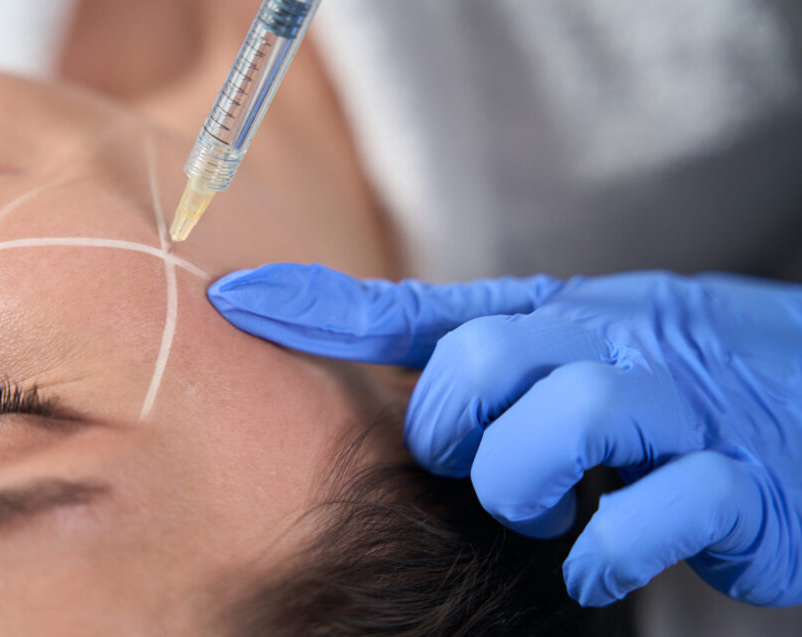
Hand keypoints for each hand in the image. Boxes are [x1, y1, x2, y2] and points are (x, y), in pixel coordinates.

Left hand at [208, 263, 801, 607]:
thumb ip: (433, 332)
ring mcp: (676, 413)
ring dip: (527, 484)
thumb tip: (311, 309)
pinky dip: (607, 550)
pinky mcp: (738, 485)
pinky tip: (598, 554)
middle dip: (456, 427)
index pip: (424, 313)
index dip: (326, 312)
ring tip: (545, 505)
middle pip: (484, 363)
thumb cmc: (651, 379)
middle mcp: (608, 347)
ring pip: (565, 425)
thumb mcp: (547, 342)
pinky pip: (652, 514)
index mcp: (555, 316)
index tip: (237, 305)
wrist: (801, 399)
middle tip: (482, 460)